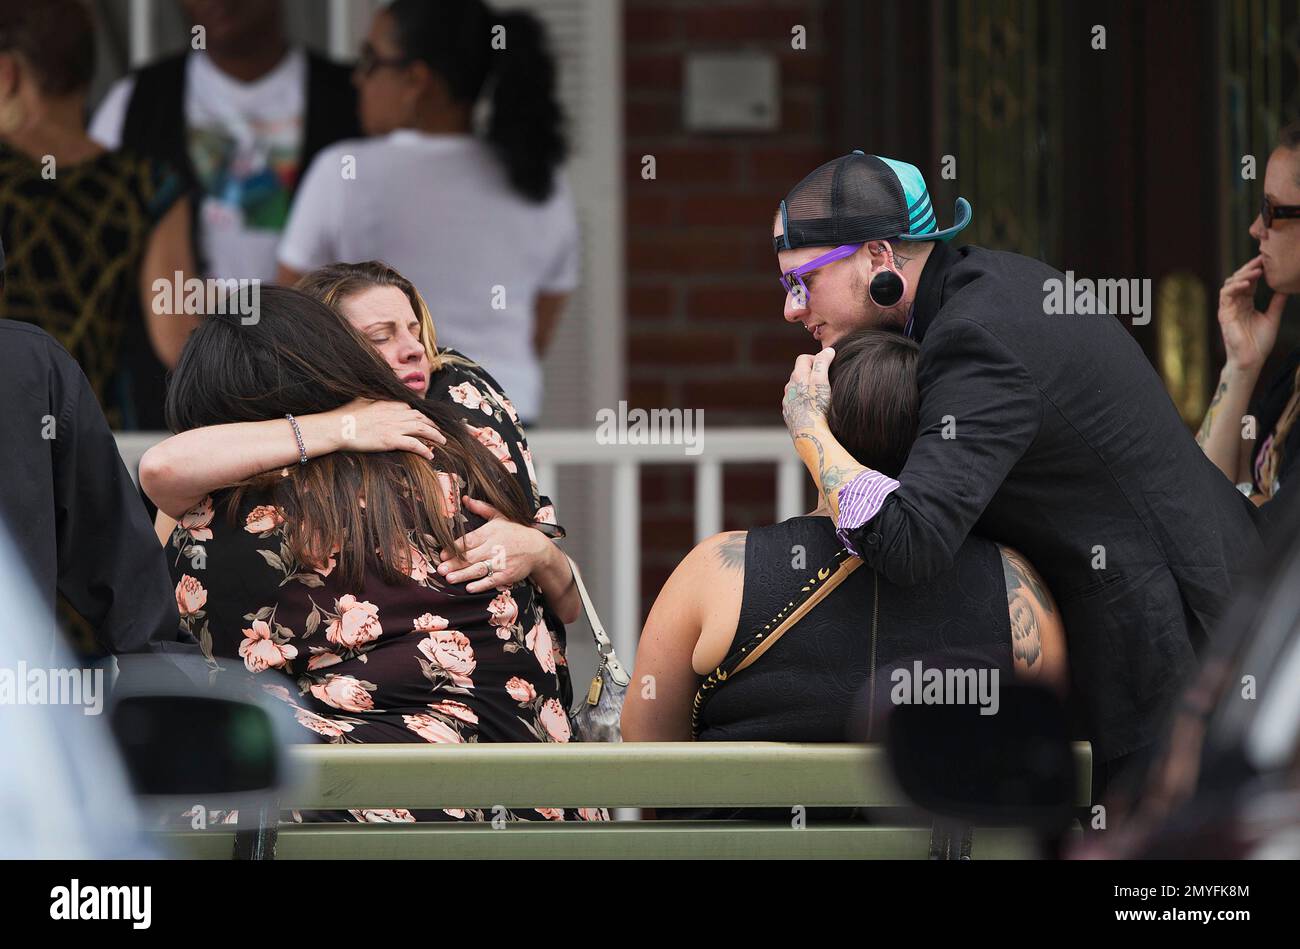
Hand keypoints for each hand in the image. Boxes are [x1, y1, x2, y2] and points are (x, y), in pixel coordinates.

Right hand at [327, 398, 445, 458]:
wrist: (336, 427)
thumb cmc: (345, 415)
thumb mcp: (361, 400)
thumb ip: (374, 398)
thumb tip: (376, 397)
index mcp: (388, 403)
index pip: (410, 408)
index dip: (421, 415)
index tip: (426, 421)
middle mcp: (395, 413)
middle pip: (420, 418)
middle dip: (432, 425)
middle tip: (439, 431)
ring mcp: (394, 426)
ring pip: (422, 429)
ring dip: (435, 436)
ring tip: (442, 442)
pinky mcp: (391, 440)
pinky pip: (414, 444)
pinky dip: (424, 450)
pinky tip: (431, 455)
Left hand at [437, 496, 550, 592]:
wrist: (537, 548)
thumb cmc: (515, 532)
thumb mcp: (499, 516)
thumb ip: (481, 508)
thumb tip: (465, 499)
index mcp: (490, 533)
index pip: (468, 541)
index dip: (454, 548)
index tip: (443, 554)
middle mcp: (494, 547)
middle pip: (470, 557)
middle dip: (454, 563)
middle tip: (440, 569)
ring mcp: (501, 562)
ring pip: (479, 569)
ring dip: (463, 575)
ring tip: (450, 579)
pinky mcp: (507, 574)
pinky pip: (492, 581)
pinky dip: (481, 585)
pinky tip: (470, 588)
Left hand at [783, 347, 835, 437]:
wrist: (810, 435)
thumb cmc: (817, 407)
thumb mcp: (822, 381)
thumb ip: (823, 363)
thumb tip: (828, 350)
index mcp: (797, 377)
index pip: (803, 358)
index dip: (816, 359)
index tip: (827, 366)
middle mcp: (789, 388)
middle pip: (799, 373)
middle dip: (812, 373)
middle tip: (826, 380)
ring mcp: (788, 402)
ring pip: (797, 389)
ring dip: (807, 388)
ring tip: (821, 396)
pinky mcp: (790, 415)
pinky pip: (796, 403)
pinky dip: (804, 402)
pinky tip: (814, 409)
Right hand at [1219, 256, 1286, 372]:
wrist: (1251, 359)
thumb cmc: (1260, 343)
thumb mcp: (1273, 318)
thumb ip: (1277, 303)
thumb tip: (1286, 288)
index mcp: (1246, 303)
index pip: (1249, 282)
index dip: (1257, 270)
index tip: (1269, 260)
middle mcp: (1235, 303)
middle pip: (1239, 279)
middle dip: (1250, 268)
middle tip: (1263, 259)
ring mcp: (1228, 308)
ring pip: (1230, 284)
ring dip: (1242, 275)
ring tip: (1257, 271)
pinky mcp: (1224, 314)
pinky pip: (1225, 295)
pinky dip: (1235, 287)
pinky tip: (1246, 283)